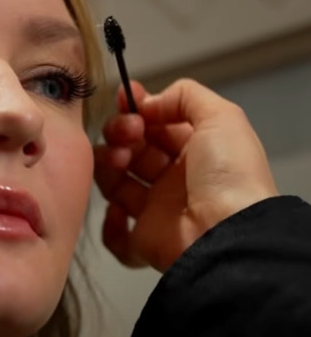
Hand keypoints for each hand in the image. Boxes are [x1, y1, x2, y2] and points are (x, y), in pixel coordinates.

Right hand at [94, 79, 278, 271]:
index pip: (155, 124)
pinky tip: (119, 208)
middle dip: (121, 133)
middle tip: (128, 133)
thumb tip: (147, 102)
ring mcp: (155, 211)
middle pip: (130, 149)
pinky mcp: (142, 241)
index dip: (137, 109)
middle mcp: (172, 179)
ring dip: (109, 165)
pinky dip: (110, 223)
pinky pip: (116, 234)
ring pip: (115, 183)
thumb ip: (185, 95)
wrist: (227, 233)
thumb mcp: (221, 117)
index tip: (124, 99)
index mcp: (193, 151)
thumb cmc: (228, 174)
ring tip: (119, 161)